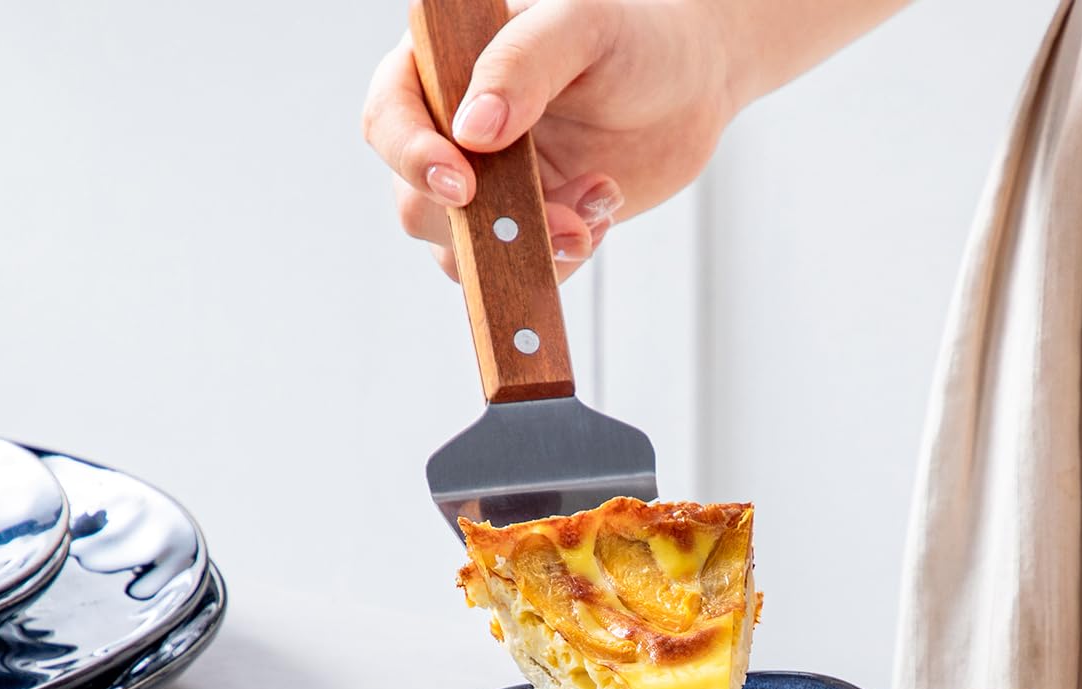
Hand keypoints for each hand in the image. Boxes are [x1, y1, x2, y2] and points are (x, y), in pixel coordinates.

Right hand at [362, 0, 741, 281]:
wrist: (691, 88)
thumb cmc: (634, 37)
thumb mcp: (583, 25)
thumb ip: (523, 64)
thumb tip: (472, 130)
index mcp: (443, 64)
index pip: (389, 118)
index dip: (412, 158)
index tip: (462, 185)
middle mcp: (452, 129)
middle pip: (419, 203)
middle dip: (490, 224)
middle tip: (566, 220)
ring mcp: (489, 185)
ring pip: (468, 251)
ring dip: (533, 248)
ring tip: (598, 206)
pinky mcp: (528, 225)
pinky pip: (519, 270)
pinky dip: (562, 258)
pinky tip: (602, 213)